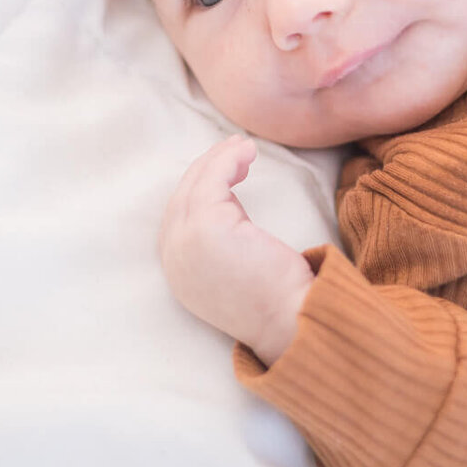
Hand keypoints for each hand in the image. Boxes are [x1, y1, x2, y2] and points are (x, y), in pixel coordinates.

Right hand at [158, 135, 313, 365]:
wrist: (292, 319)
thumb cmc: (279, 298)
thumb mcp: (237, 269)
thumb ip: (224, 240)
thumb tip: (231, 203)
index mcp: (180, 273)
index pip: (178, 218)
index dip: (199, 188)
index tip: (225, 169)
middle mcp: (174, 260)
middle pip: (182, 196)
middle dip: (207, 168)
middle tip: (234, 148)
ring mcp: (185, 243)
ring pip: (196, 185)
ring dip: (220, 159)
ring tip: (246, 147)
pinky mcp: (205, 228)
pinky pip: (211, 180)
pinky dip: (227, 161)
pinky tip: (247, 153)